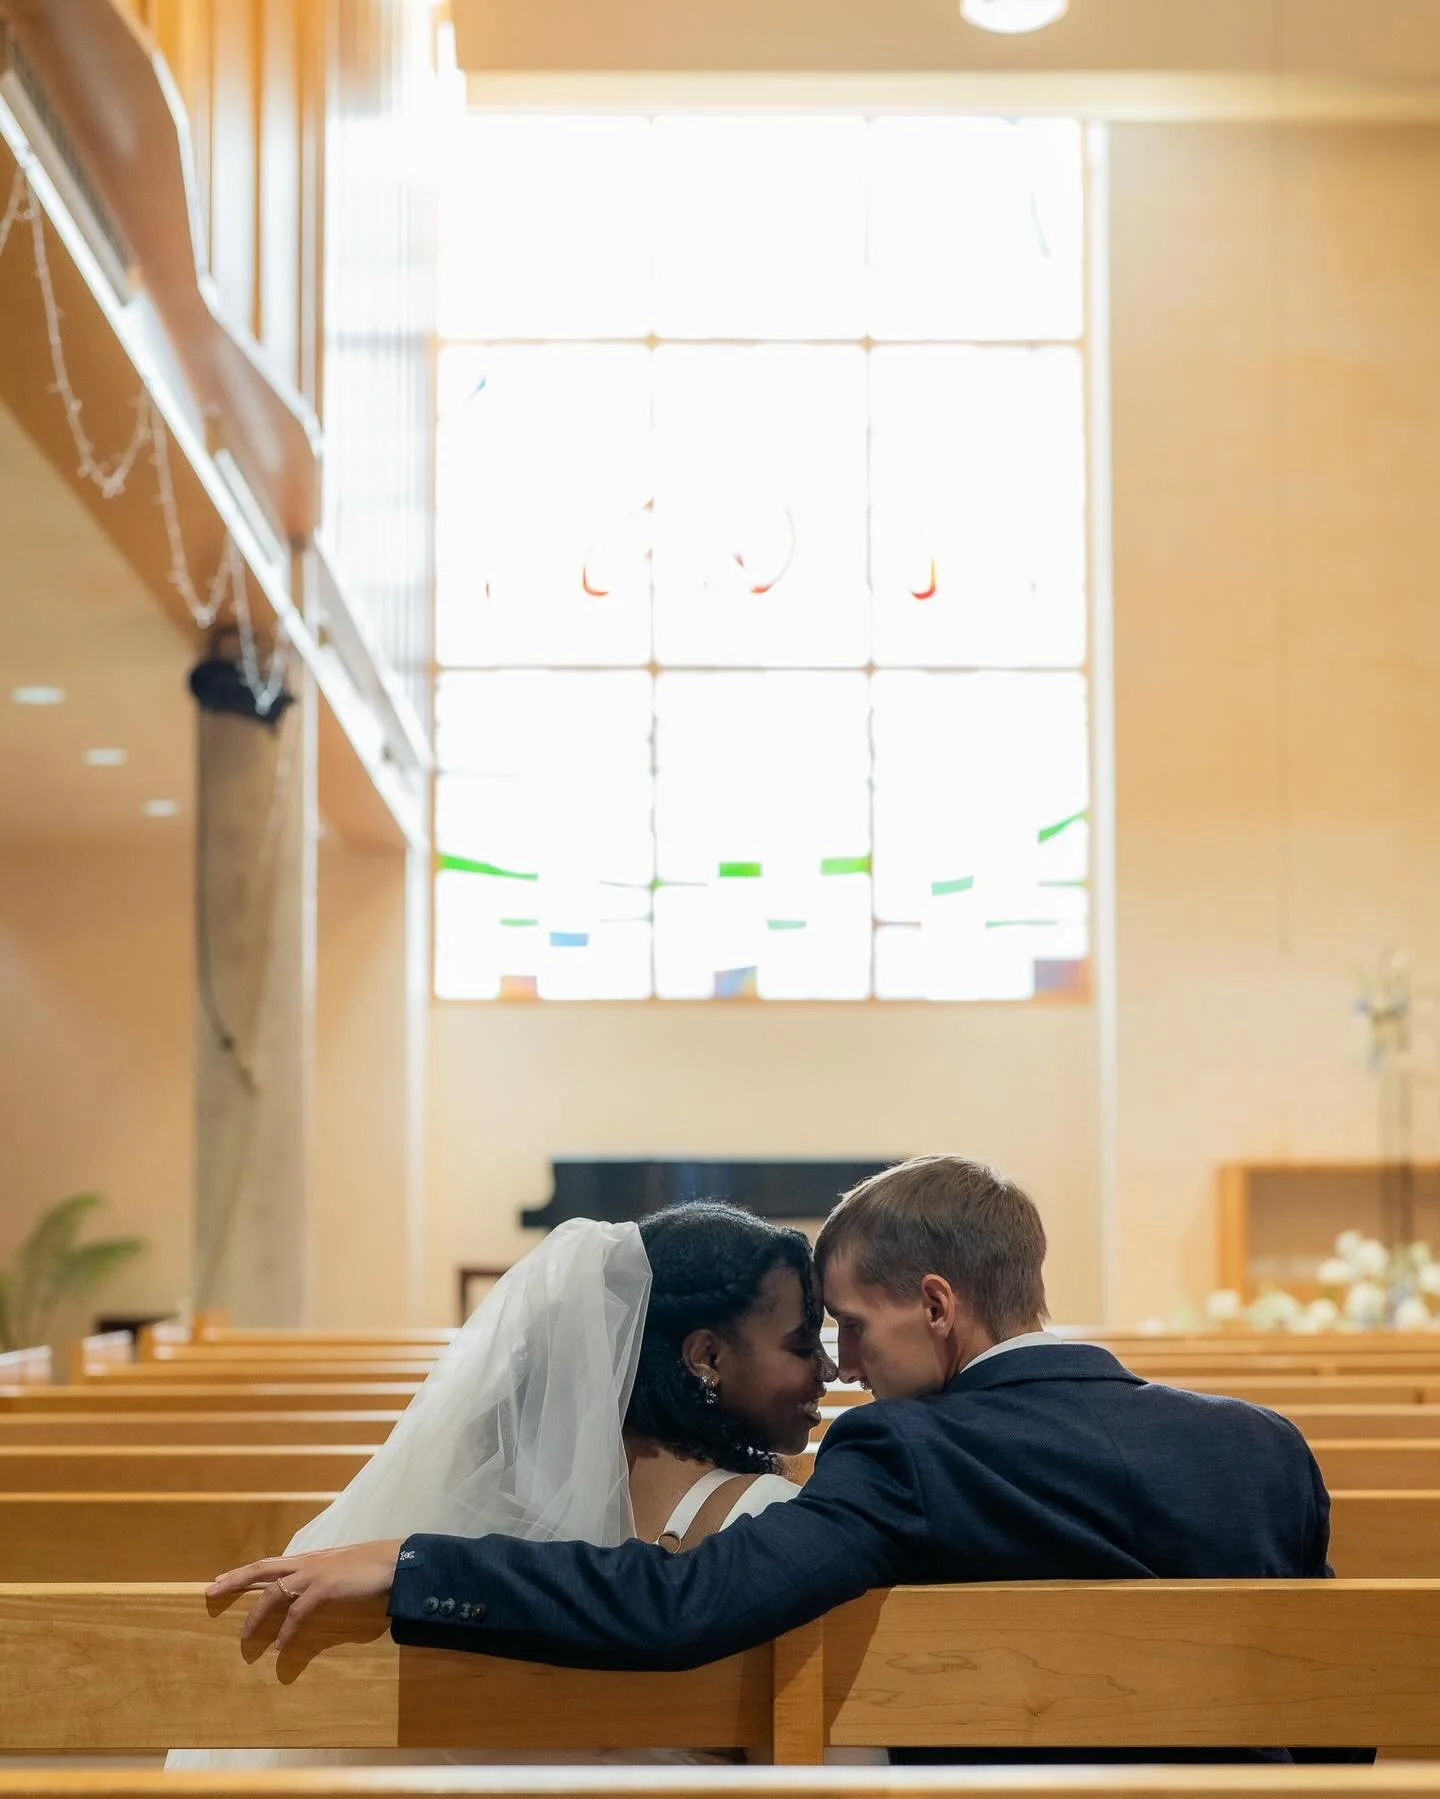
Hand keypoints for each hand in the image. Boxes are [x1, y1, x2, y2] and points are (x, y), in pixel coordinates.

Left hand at [205, 1539, 404, 1649]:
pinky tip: (280, 1646)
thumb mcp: (337, 1569)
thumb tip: (304, 1590)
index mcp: (307, 1559)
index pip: (267, 1563)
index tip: (220, 1579)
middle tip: (210, 1592)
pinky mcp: (325, 1587)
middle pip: (261, 1570)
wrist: (393, 1562)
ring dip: (256, 1615)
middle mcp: (306, 1562)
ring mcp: (314, 1573)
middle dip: (234, 1580)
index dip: (242, 1572)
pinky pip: (298, 1611)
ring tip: (244, 1637)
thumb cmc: (368, 1567)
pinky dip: (286, 1629)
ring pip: (274, 1592)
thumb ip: (318, 1577)